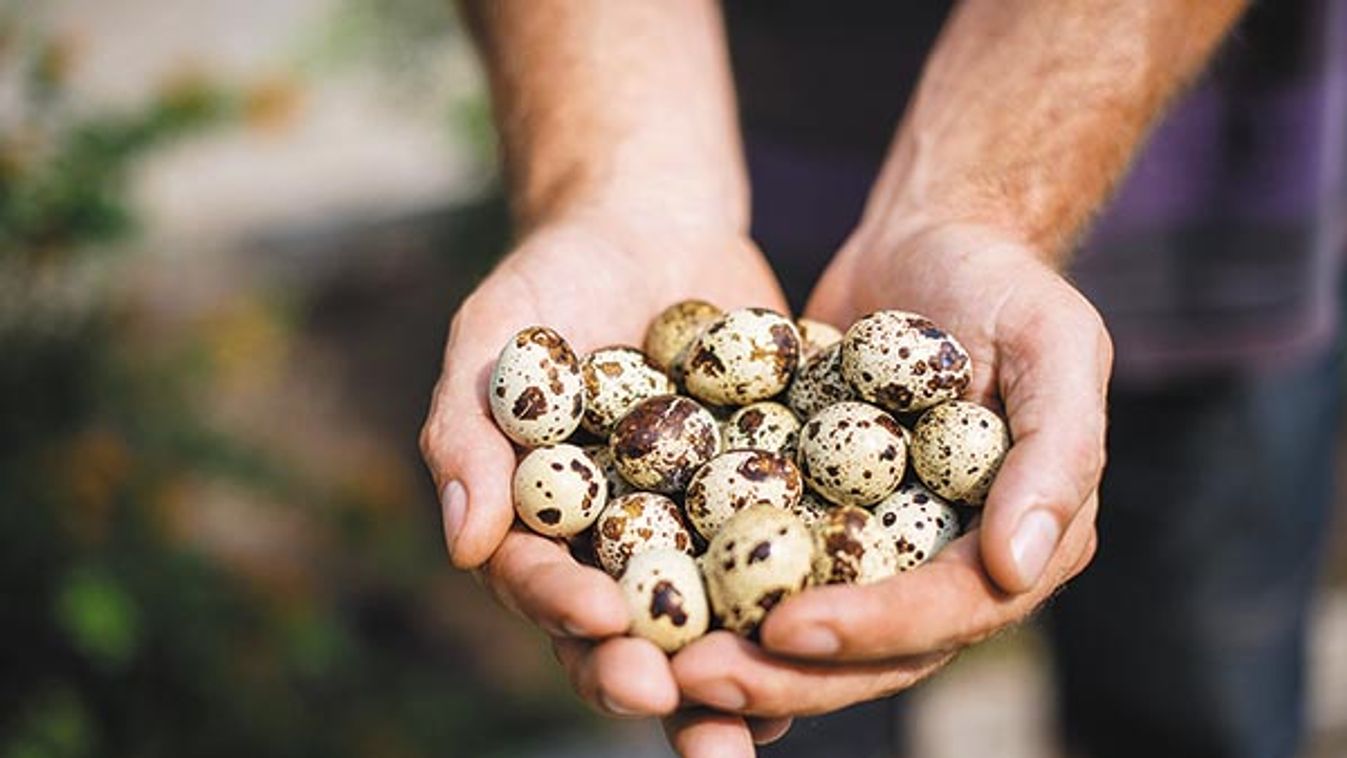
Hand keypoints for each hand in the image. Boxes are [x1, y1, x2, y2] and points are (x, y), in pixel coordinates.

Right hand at [419, 211, 793, 744]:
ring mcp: (696, 532)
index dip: (566, 612)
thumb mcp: (492, 338)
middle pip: (627, 633)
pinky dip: (812, 594)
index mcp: (542, 527)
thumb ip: (466, 433)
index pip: (543, 584)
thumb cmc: (552, 278)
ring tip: (757, 719)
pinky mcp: (767, 501)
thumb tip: (465, 543)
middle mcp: (619, 547)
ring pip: (713, 623)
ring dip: (731, 677)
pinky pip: (789, 556)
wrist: (651, 224)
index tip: (602, 622)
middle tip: (672, 697)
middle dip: (648, 676)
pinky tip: (842, 624)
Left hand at [669, 221, 1110, 719]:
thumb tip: (1019, 567)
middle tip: (695, 677)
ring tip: (658, 663)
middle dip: (783, 674)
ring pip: (805, 628)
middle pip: (868, 652)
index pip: (949, 611)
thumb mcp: (1054, 346)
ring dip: (736, 655)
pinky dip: (708, 593)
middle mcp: (945, 568)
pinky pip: (759, 564)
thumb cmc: (1002, 283)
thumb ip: (1057, 454)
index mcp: (1019, 546)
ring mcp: (873, 549)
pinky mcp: (810, 518)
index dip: (871, 630)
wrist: (925, 241)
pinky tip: (636, 601)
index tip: (787, 630)